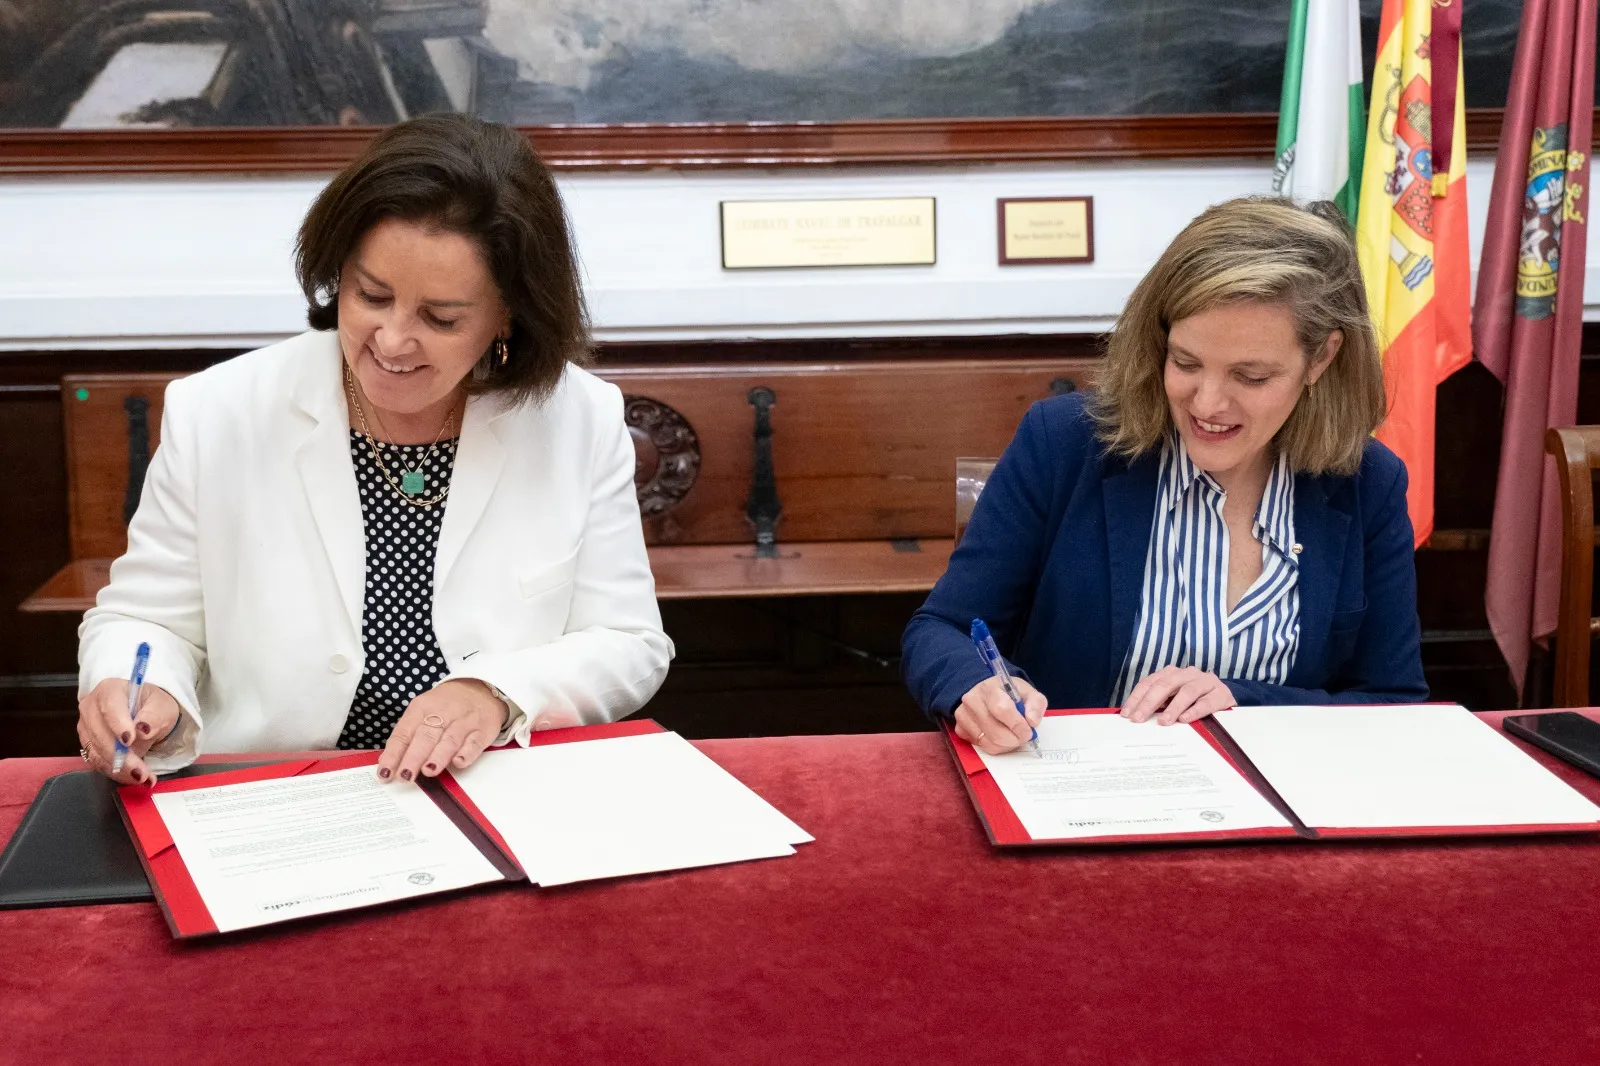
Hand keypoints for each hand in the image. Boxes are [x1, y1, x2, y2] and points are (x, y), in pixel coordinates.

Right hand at [76, 679, 180, 784]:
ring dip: (120, 768)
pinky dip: (116, 772)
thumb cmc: (153, 705)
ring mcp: (86, 727)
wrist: (146, 714)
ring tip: (143, 777)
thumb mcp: (162, 706)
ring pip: (96, 752)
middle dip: (121, 756)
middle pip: (100, 734)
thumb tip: (142, 730)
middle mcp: (91, 707)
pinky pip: (98, 762)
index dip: (118, 724)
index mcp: (109, 690)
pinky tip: (133, 777)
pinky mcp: (88, 745)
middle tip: (142, 771)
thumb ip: (154, 716)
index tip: (130, 740)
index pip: (109, 707)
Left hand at [377, 679, 508, 782]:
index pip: (404, 733)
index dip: (394, 754)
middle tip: (405, 775)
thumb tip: (390, 763)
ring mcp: (464, 721)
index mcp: (421, 707)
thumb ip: (408, 736)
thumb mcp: (423, 711)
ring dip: (438, 756)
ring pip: (450, 739)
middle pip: (426, 736)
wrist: (480, 689)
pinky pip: (474, 743)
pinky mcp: (482, 731)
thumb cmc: (445, 706)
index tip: (385, 772)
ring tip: (428, 771)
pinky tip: (458, 762)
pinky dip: (466, 753)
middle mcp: (443, 713)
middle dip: (414, 757)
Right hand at [953, 676, 1045, 754]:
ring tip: (1012, 736)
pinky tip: (999, 736)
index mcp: (990, 688)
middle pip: (995, 732)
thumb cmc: (1007, 693)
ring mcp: (963, 716)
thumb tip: (1032, 722)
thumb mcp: (1026, 691)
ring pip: (989, 742)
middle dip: (1015, 739)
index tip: (1028, 731)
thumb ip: (1035, 704)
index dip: (1018, 725)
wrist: (984, 692)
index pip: (1002, 710)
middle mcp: (972, 701)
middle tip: (1023, 737)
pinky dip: (995, 746)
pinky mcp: (960, 729)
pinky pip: (981, 746)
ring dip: (1006, 745)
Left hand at [1121, 666, 1233, 725]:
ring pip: (1186, 692)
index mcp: (1172, 673)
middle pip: (1165, 685)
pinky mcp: (1220, 693)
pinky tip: (1185, 719)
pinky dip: (1194, 711)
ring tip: (1163, 722)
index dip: (1137, 698)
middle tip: (1139, 718)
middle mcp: (1187, 674)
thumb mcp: (1174, 698)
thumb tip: (1136, 715)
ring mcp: (1205, 681)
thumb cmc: (1194, 699)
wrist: (1226, 696)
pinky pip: (1206, 702)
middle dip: (1149, 702)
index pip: (1150, 683)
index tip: (1127, 714)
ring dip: (1173, 708)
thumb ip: (1158, 703)